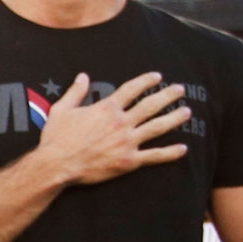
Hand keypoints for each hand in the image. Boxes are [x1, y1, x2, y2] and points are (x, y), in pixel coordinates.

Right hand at [36, 72, 192, 186]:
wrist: (56, 165)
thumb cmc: (56, 139)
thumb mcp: (61, 110)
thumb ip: (75, 92)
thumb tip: (82, 76)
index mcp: (106, 108)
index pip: (132, 89)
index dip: (146, 81)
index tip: (157, 76)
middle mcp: (121, 122)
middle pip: (151, 105)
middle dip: (168, 95)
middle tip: (180, 89)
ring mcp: (127, 142)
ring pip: (158, 126)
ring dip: (175, 118)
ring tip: (187, 112)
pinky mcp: (128, 161)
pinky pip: (154, 155)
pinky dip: (170, 152)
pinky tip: (183, 149)